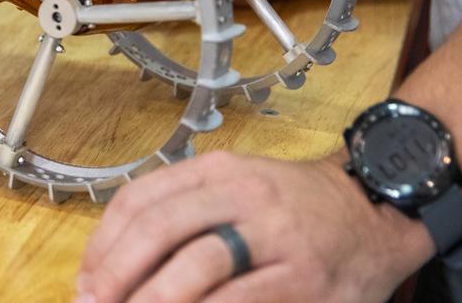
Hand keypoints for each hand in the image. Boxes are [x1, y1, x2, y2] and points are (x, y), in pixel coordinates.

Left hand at [75, 151, 433, 302]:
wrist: (375, 213)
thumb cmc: (293, 208)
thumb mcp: (235, 188)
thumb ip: (182, 214)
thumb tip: (114, 262)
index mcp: (217, 171)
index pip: (141, 198)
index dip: (104, 243)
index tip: (86, 279)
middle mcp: (243, 195)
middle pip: (160, 228)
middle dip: (117, 273)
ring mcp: (276, 237)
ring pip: (197, 265)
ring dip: (153, 298)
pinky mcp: (305, 279)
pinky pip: (241, 299)